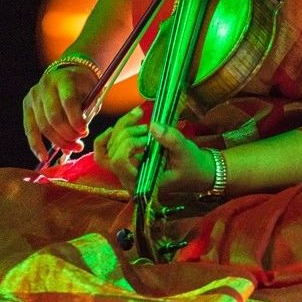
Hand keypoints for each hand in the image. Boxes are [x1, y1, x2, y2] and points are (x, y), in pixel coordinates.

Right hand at [22, 65, 94, 161]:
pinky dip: (36, 145)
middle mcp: (46, 85)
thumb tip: (74, 145)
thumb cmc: (83, 88)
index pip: (68, 101)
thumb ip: (84, 116)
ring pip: (43, 126)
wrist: (69, 73)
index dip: (76, 120)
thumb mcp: (90, 95)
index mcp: (65, 78)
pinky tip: (44, 158)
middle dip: (67, 135)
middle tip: (79, 144)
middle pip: (54, 117)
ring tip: (72, 148)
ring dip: (58, 142)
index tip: (85, 132)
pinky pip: (30, 129)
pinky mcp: (27, 105)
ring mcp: (34, 95)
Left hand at [92, 111, 215, 196]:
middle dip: (125, 134)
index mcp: (141, 182)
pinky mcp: (125, 161)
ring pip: (107, 148)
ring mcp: (124, 171)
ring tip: (139, 119)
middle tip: (145, 128)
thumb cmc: (190, 164)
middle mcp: (128, 179)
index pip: (119, 162)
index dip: (127, 144)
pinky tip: (124, 122)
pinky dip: (110, 134)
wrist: (195, 171)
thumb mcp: (185, 151)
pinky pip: (107, 149)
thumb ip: (170, 139)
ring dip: (120, 128)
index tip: (146, 138)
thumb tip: (152, 126)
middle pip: (111, 153)